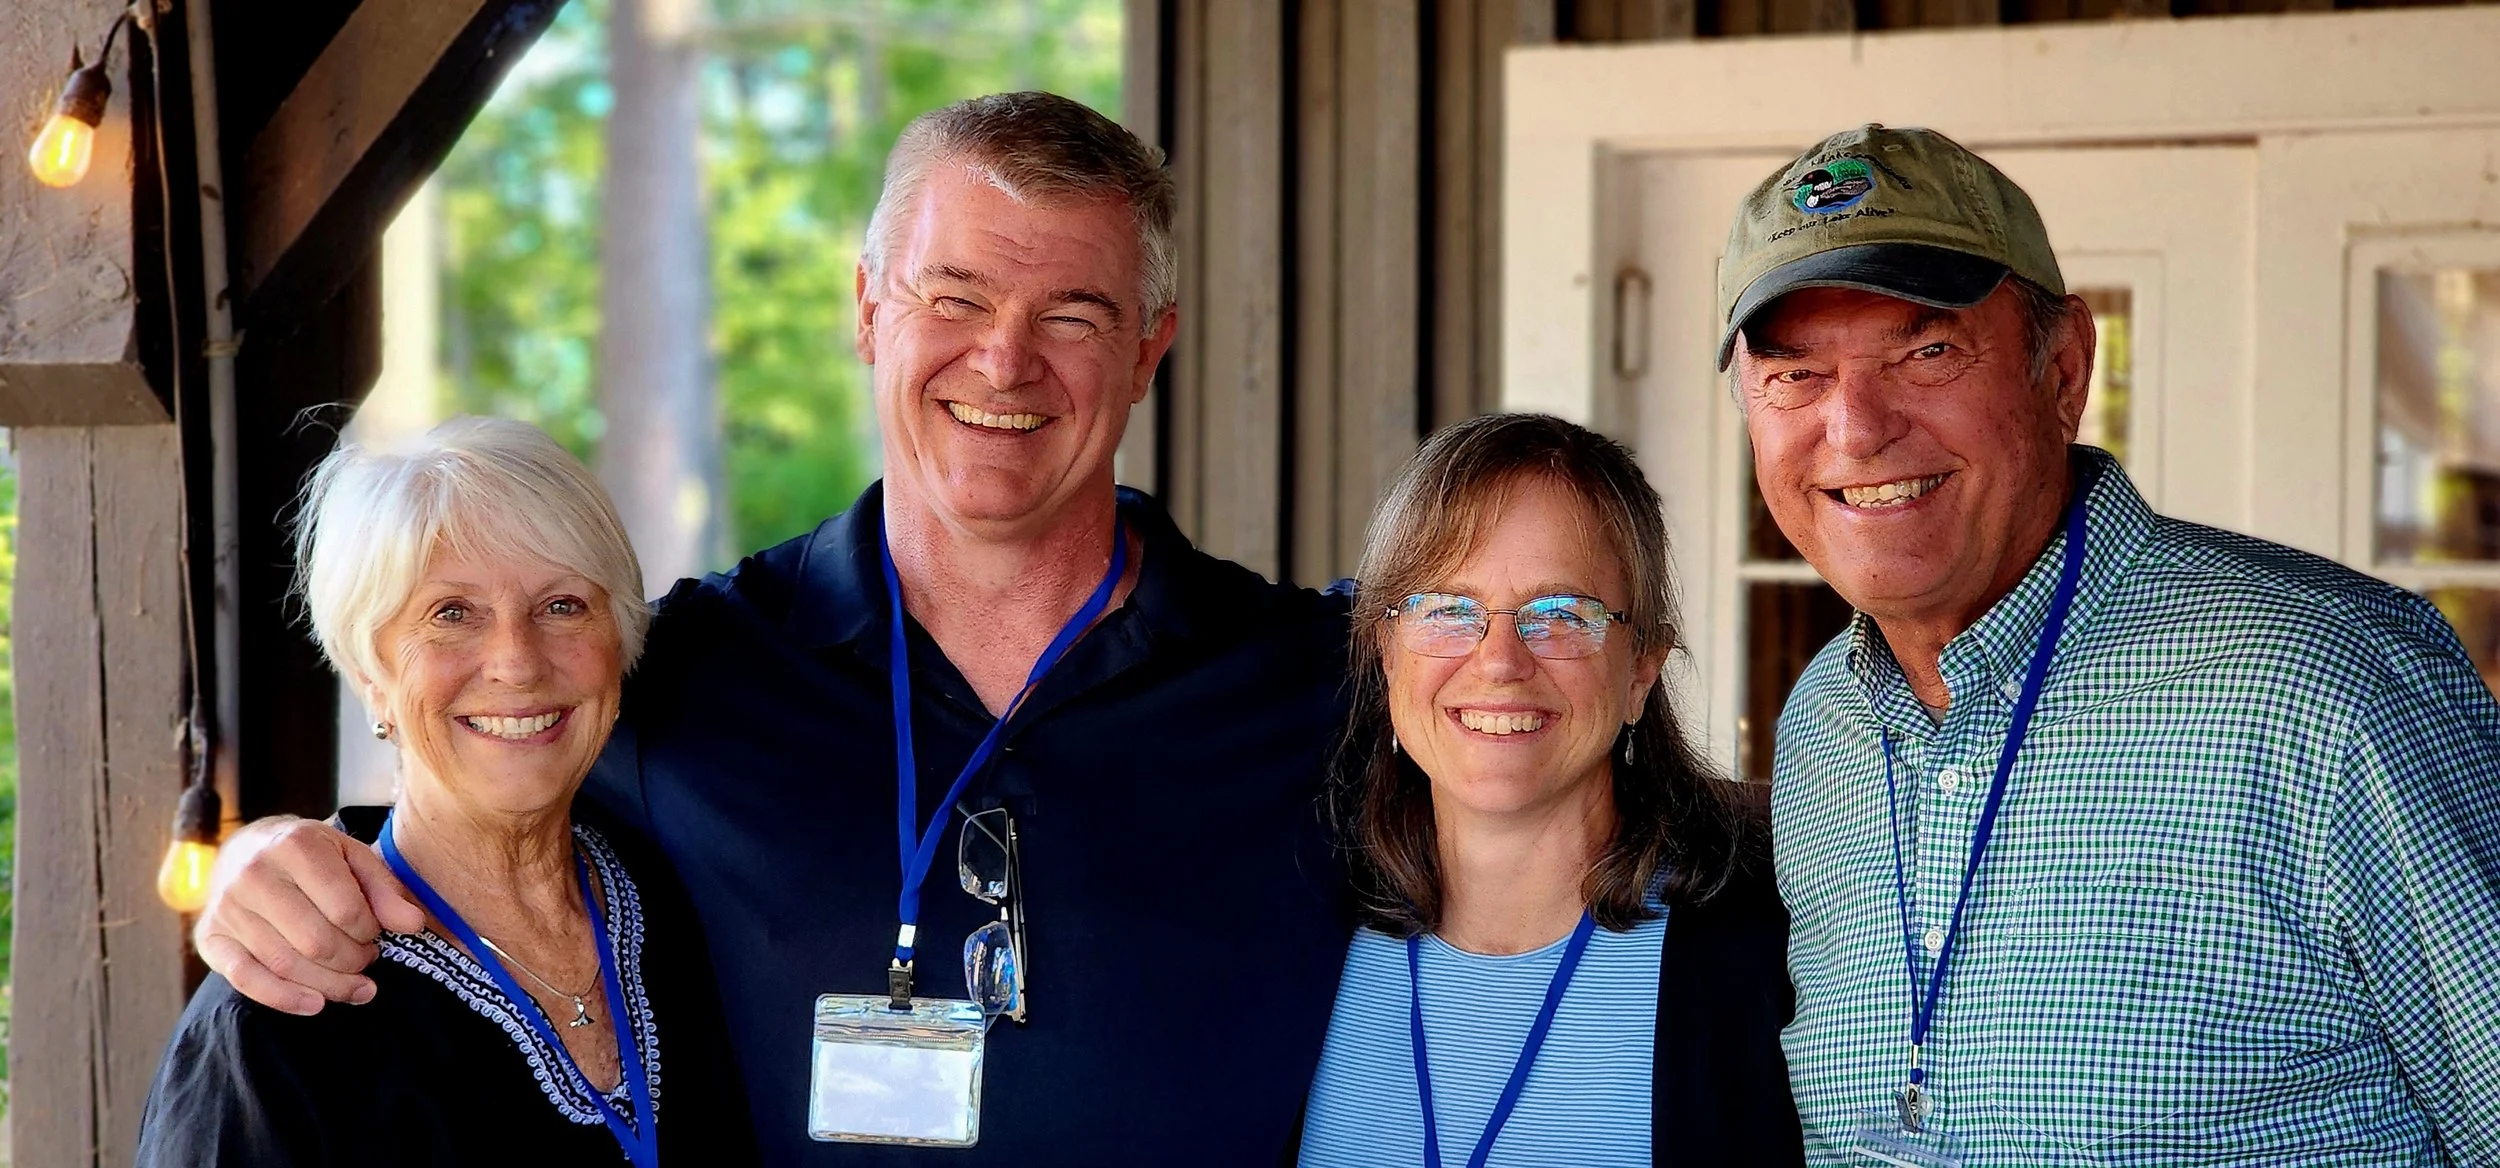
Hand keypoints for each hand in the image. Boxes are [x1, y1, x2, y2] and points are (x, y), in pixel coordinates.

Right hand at [191, 816, 427, 1014]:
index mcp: (295, 845)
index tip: (375, 934)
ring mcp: (227, 907)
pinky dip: (284, 999)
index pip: (345, 909)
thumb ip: (386, 891)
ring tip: (357, 985)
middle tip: (367, 961)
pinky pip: (247, 979)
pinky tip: (316, 1004)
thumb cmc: (313, 858)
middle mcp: (254, 874)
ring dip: (330, 985)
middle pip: (316, 942)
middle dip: (352, 961)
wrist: (248, 850)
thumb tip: (413, 925)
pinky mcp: (210, 936)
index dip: (369, 932)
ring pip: (286, 965)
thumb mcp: (354, 859)